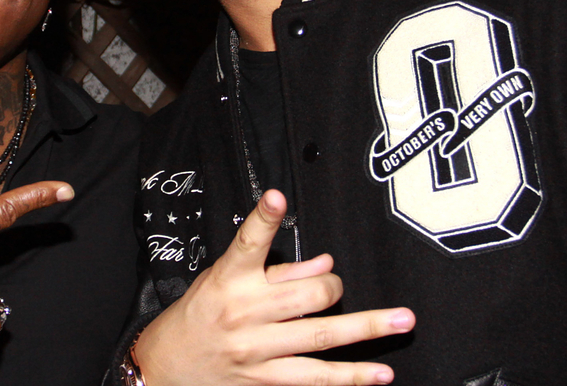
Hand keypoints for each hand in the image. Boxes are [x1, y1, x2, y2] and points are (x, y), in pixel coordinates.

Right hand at [133, 190, 413, 385]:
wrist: (164, 369)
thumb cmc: (197, 318)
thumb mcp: (222, 281)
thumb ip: (276, 270)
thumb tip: (325, 262)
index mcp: (229, 279)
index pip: (248, 242)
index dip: (264, 218)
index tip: (276, 198)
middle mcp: (243, 313)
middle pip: (306, 294)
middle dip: (333, 286)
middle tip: (337, 285)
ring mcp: (257, 350)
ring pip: (321, 336)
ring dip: (367, 328)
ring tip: (402, 320)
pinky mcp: (267, 380)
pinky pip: (317, 378)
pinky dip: (352, 376)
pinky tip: (380, 373)